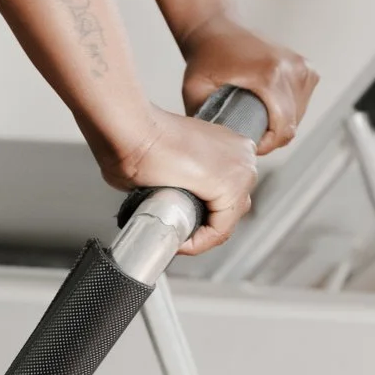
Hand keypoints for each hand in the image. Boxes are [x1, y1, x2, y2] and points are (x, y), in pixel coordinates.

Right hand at [94, 103, 257, 249]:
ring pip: (227, 220)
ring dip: (201, 233)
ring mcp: (241, 168)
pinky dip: (200, 242)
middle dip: (203, 222)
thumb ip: (180, 177)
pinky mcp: (231, 187)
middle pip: (231, 206)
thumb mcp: (167, 157)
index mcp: (228, 141)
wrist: (132, 132)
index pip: (226, 192)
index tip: (178, 221)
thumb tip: (173, 201)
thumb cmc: (137, 139)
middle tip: (177, 230)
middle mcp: (242, 152)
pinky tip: (180, 242)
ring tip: (176, 236)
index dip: (202, 213)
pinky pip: (220, 229)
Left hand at [177, 15, 316, 151]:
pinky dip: (288, 109)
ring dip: (280, 123)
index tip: (249, 144)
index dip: (268, 145)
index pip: (282, 128)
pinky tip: (268, 105)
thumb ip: (205, 119)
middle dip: (272, 136)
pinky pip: (302, 101)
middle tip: (248, 131)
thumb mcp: (194, 89)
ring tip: (256, 117)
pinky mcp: (306, 67)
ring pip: (299, 115)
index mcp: (270, 75)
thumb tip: (217, 146)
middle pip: (292, 124)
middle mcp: (292, 69)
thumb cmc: (205, 56)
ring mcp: (302, 66)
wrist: (217, 25)